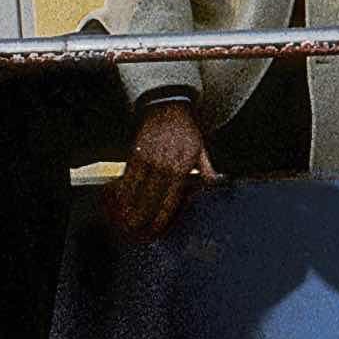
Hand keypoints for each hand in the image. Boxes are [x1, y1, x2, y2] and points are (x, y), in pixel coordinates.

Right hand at [103, 100, 217, 241]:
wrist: (168, 108)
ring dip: (130, 207)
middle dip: (143, 217)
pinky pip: (128, 176)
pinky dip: (123, 189)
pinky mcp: (136, 153)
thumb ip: (208, 169)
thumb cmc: (186, 131)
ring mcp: (149, 160)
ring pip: (137, 190)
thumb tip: (217, 185)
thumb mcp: (201, 149)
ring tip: (126, 221)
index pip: (171, 200)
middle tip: (137, 231)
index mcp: (183, 168)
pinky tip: (120, 199)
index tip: (155, 229)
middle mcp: (165, 166)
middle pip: (151, 199)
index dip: (162, 217)